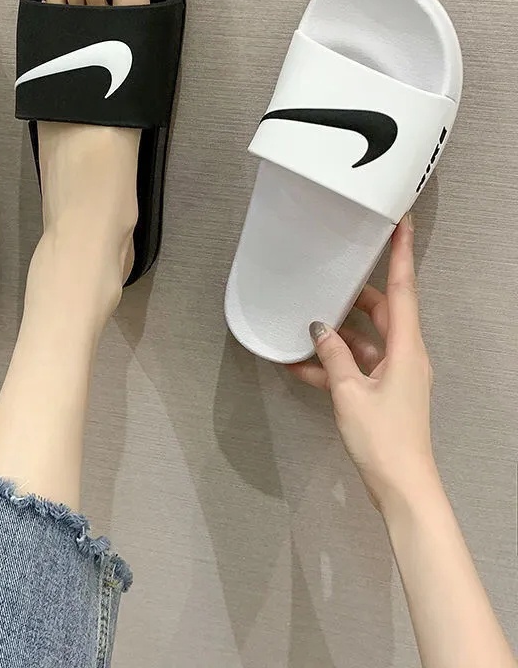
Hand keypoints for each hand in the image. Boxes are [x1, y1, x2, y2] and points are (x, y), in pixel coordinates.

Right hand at [289, 215, 436, 510]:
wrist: (401, 485)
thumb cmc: (383, 437)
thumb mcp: (350, 392)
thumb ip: (333, 355)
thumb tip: (318, 328)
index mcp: (407, 347)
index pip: (403, 289)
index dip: (402, 253)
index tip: (402, 221)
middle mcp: (405, 354)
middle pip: (381, 311)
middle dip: (354, 295)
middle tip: (329, 276)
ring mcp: (394, 374)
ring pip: (364, 339)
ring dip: (336, 334)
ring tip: (302, 322)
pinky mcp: (382, 392)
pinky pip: (356, 366)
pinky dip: (332, 364)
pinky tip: (298, 365)